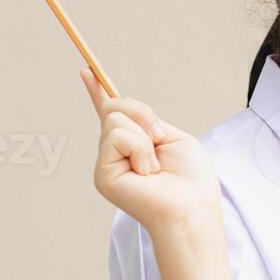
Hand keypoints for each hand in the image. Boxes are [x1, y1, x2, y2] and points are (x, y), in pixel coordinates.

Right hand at [80, 66, 221, 231]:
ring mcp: (106, 163)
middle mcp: (115, 153)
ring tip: (155, 165)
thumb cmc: (191, 180)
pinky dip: (140, 149)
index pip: (111, 114)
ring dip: (145, 136)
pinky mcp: (102, 174)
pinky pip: (118, 137)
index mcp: (135, 144)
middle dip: (142, 113)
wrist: (192, 208)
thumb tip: (117, 106)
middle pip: (115, 107)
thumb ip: (145, 121)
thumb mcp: (173, 138)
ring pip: (115, 120)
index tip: (87, 71)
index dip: (98, 91)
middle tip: (160, 139)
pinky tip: (147, 172)